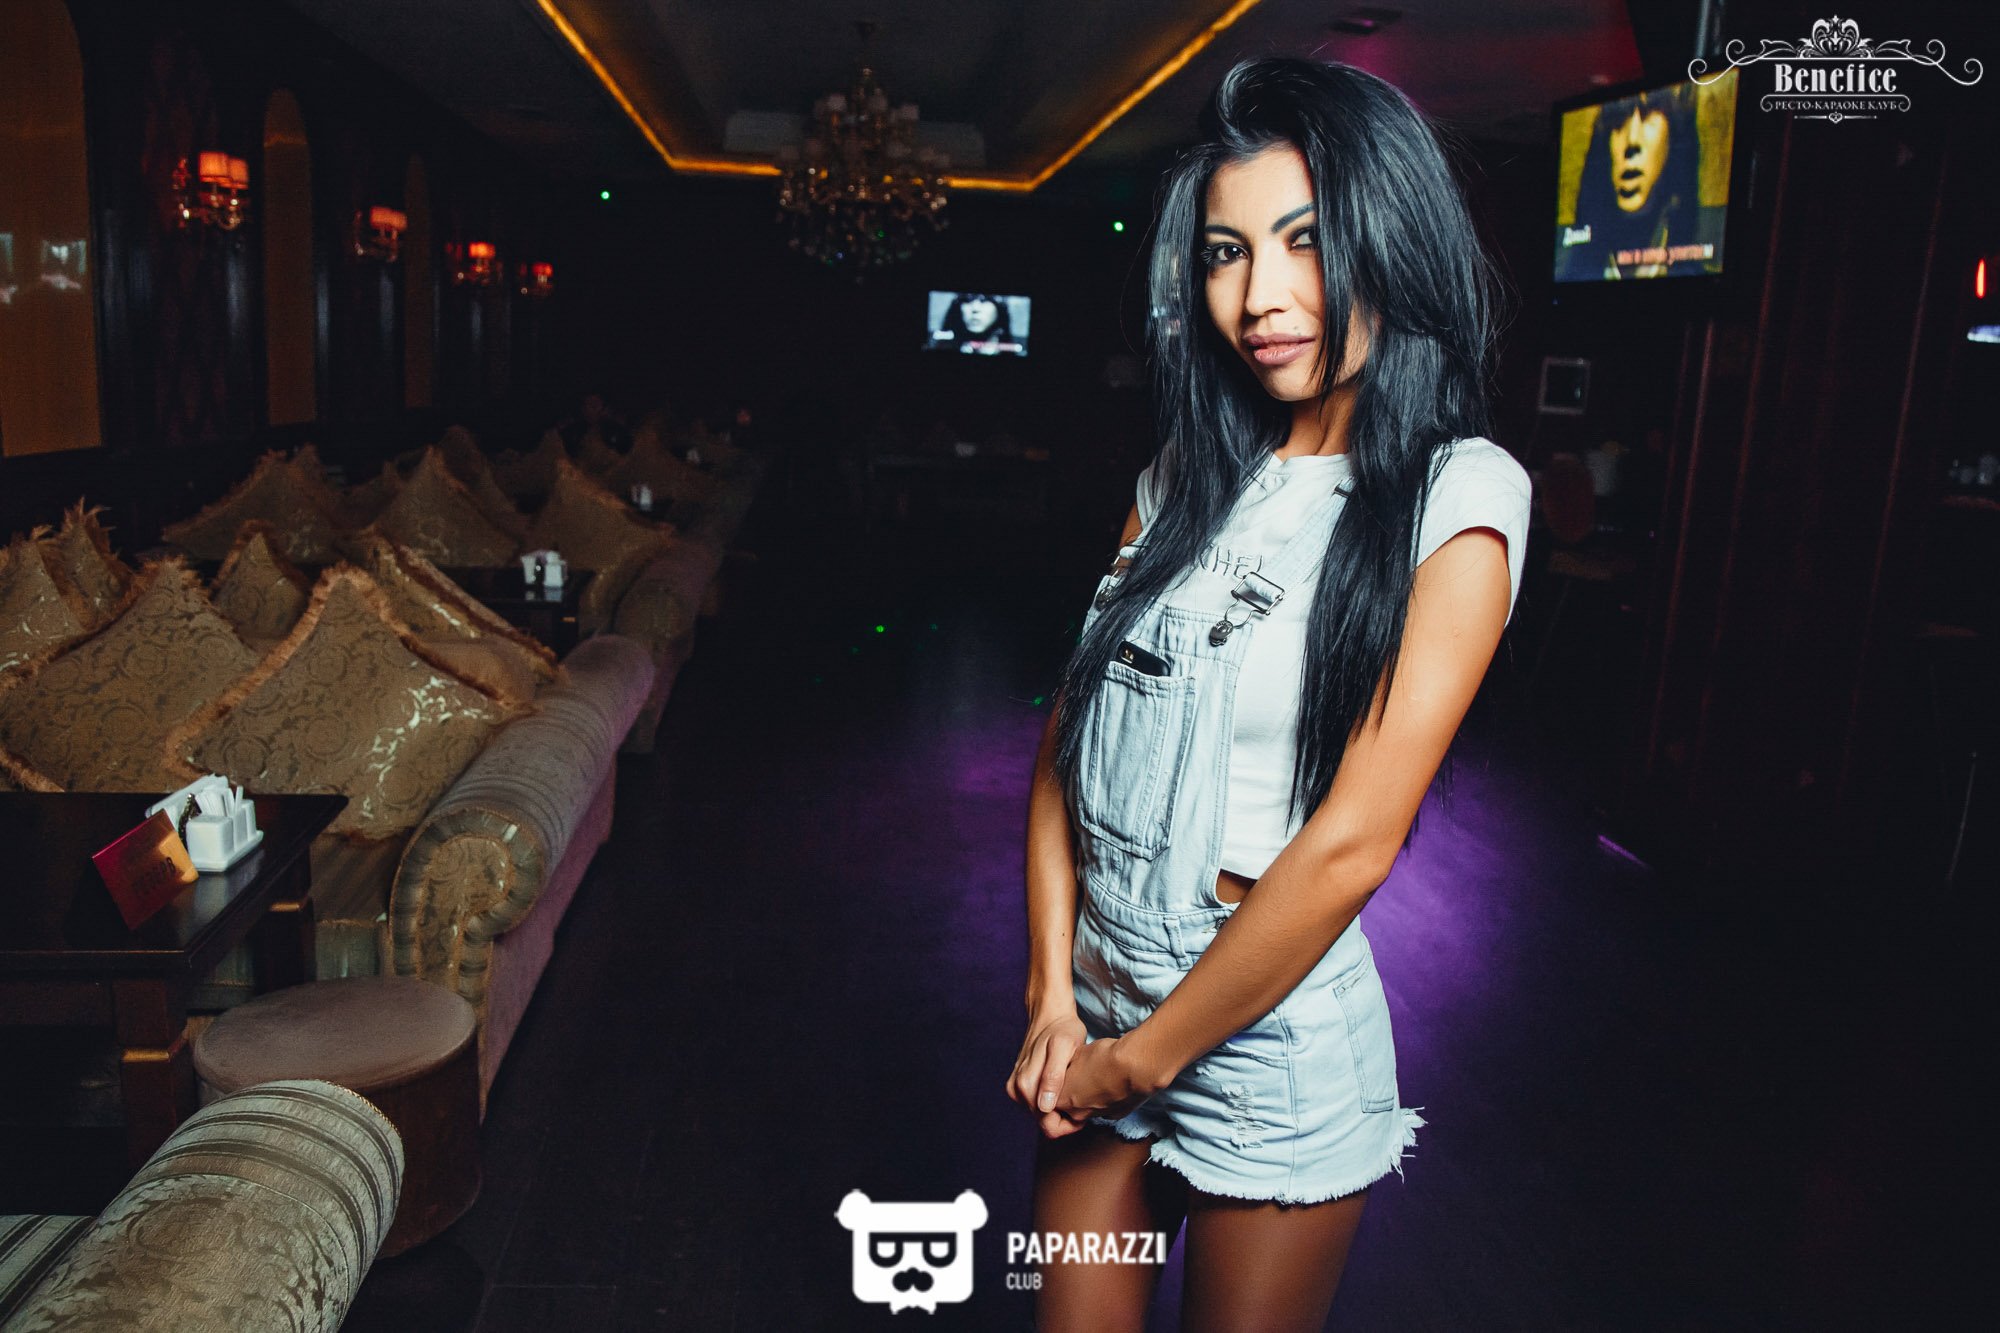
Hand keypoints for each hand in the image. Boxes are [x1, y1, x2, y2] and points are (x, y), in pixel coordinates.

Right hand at [1006, 1007, 1088, 1138]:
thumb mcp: (1064, 1047)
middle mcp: (1017, 1089)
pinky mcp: (1019, 1086)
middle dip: (1065, 1118)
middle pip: (1044, 1123)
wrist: (1050, 1015)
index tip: (1086, 1113)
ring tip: (1077, 1092)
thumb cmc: (1062, 1029)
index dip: (1069, 1125)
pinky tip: (1067, 1090)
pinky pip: (1037, 1106)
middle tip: (1084, 1100)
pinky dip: (1053, 1104)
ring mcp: (1016, 1088)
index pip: (1048, 1125)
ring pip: (1041, 1116)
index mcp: (1026, 1085)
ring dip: (1060, 1111)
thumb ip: (1053, 1076)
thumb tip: (1044, 1106)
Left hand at [1051, 1035, 1155, 1131]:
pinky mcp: (1117, 1114)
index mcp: (1062, 1099)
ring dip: (1090, 1097)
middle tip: (1078, 1077)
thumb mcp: (1076, 1055)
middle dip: (1071, 1096)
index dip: (1053, 1093)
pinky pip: (1107, 1107)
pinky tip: (1113, 1081)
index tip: (1061, 1080)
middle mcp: (1078, 1112)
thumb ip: (1065, 1069)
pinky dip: (1108, 1098)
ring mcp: (1099, 1115)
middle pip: (1069, 1109)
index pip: (1048, 1107)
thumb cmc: (1103, 1058)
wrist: (1135, 1066)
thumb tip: (1067, 1070)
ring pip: (1089, 1109)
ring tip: (1098, 1076)